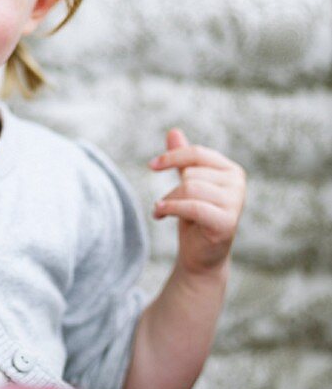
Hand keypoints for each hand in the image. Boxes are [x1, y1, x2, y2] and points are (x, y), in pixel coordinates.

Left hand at [150, 128, 245, 275]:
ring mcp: (235, 202)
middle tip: (168, 205)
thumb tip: (173, 131)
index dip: (172, 157)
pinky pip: (192, 206)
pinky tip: (160, 214)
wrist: (201, 257)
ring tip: (166, 212)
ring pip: (189, 188)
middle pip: (191, 173)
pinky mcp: (227, 221)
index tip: (151, 166)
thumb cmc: (194, 219)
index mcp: (230, 170)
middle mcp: (237, 183)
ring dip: (170, 201)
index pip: (198, 153)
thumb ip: (183, 159)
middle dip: (172, 190)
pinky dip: (171, 208)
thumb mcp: (188, 185)